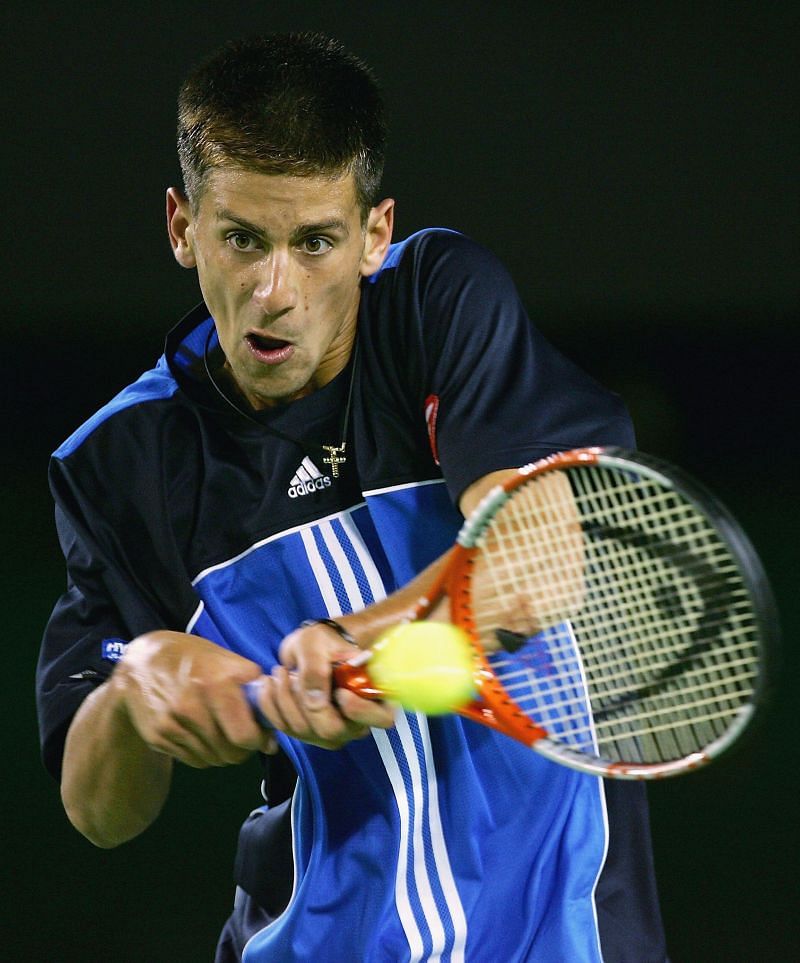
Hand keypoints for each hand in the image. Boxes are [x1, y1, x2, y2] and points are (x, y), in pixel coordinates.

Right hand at [113, 631, 276, 766]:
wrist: (142, 662)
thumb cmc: (193, 659)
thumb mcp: (226, 660)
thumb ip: (254, 693)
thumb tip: (272, 740)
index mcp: (215, 683)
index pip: (245, 736)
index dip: (258, 739)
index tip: (260, 733)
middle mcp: (191, 706)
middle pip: (231, 753)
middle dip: (243, 748)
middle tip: (242, 734)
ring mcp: (171, 724)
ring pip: (213, 760)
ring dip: (223, 751)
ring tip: (221, 730)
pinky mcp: (157, 737)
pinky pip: (194, 761)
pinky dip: (204, 753)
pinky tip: (202, 733)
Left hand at [247, 622, 395, 748]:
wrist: (311, 647)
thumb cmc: (323, 641)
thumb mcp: (317, 643)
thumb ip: (316, 669)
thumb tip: (316, 701)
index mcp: (373, 696)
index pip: (382, 718)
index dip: (361, 710)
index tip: (341, 692)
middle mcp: (355, 721)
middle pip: (332, 730)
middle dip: (306, 703)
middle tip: (292, 675)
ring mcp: (330, 731)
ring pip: (304, 731)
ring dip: (284, 700)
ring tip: (279, 672)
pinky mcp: (307, 732)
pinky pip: (286, 729)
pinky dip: (271, 706)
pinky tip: (270, 684)